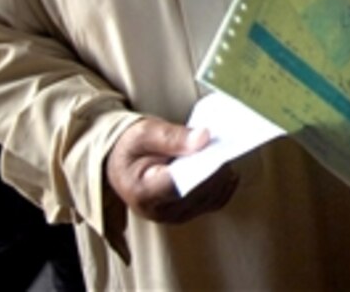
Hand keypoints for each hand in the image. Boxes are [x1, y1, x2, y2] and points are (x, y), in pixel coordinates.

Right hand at [105, 117, 238, 223]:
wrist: (123, 163)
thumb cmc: (132, 147)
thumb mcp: (145, 133)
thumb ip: (172, 136)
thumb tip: (204, 138)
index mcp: (143, 192)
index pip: (179, 184)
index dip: (202, 168)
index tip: (217, 148)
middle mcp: (158, 211)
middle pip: (198, 192)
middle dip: (216, 169)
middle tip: (227, 144)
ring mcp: (174, 215)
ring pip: (210, 198)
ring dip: (222, 176)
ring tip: (225, 151)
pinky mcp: (186, 213)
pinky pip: (214, 202)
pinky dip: (224, 185)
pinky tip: (227, 167)